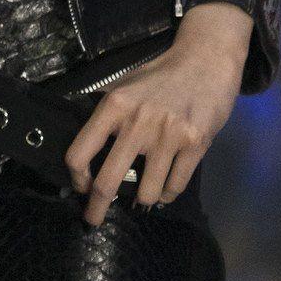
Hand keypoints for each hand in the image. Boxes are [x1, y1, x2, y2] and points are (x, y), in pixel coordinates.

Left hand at [64, 2, 252, 226]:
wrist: (205, 60)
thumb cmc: (160, 75)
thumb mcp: (124, 86)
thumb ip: (106, 115)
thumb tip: (86, 151)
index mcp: (113, 106)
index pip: (80, 152)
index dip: (76, 178)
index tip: (80, 188)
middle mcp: (137, 122)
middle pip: (107, 182)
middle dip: (96, 209)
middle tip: (93, 220)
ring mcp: (168, 135)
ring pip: (145, 193)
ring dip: (142, 201)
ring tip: (142, 197)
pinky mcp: (195, 144)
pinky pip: (174, 187)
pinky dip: (167, 194)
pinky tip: (164, 189)